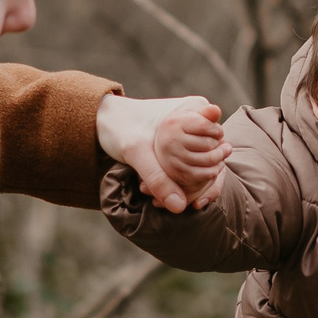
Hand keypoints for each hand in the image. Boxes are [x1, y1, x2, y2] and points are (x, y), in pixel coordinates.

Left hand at [97, 93, 227, 211]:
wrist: (99, 118)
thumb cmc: (119, 127)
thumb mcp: (137, 152)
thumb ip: (158, 178)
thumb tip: (180, 207)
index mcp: (197, 110)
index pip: (218, 149)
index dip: (211, 179)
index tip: (197, 202)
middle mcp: (199, 119)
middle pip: (212, 161)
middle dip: (196, 188)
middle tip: (175, 206)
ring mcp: (190, 132)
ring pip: (201, 168)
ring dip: (185, 189)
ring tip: (160, 203)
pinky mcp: (179, 144)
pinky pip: (188, 168)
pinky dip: (178, 184)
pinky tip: (159, 198)